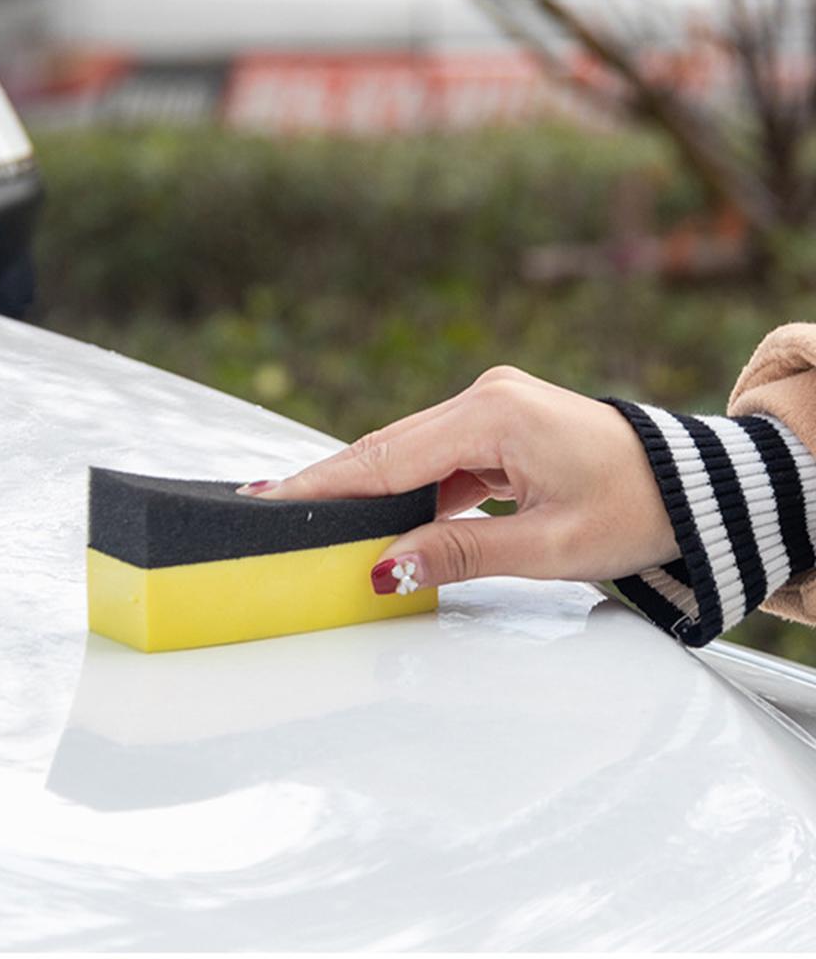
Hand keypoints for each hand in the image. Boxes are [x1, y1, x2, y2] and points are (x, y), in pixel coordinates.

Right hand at [239, 367, 678, 594]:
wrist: (693, 486)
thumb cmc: (639, 507)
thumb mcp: (550, 545)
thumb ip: (461, 553)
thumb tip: (387, 566)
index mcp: (495, 414)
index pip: (387, 457)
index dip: (327, 484)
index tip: (273, 500)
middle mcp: (485, 398)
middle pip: (387, 448)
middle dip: (333, 483)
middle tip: (271, 509)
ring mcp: (490, 408)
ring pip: (408, 454)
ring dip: (369, 489)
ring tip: (316, 521)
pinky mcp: (497, 426)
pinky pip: (436, 459)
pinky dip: (406, 489)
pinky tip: (380, 516)